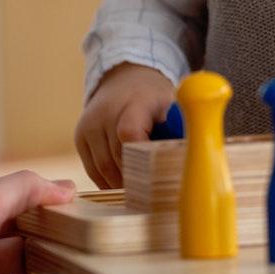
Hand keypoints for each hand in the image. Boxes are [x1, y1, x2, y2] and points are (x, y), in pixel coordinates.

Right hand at [73, 62, 175, 188]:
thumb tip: (194, 156)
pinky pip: (92, 169)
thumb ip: (182, 129)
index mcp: (133, 102)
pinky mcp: (79, 136)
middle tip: (153, 193)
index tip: (155, 175)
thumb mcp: (173, 106)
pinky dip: (108, 182)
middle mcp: (106, 112)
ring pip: (103, 168)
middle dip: (135, 178)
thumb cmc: (155, 99)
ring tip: (140, 192)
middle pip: (116, 158)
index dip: (140, 159)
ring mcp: (89, 124)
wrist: (125, 79)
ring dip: (121, 184)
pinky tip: (123, 184)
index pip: (129, 134)